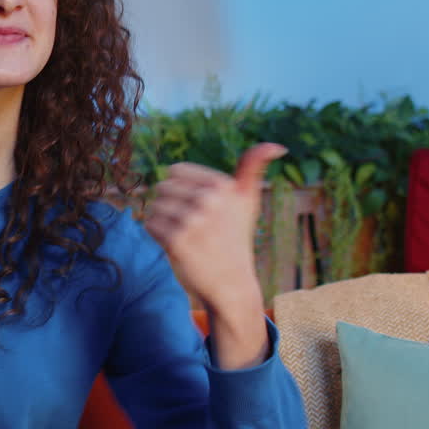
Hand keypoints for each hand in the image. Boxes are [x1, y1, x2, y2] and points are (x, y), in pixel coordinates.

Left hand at [143, 143, 286, 315]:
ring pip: (154, 206)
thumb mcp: (248, 200)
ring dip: (163, 221)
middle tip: (192, 226)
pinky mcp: (176, 241)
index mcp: (223, 185)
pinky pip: (149, 224)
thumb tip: (278, 145)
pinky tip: (176, 245)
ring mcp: (192, 221)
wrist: (231, 283)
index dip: (181, 189)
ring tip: (185, 235)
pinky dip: (156, 234)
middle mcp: (209, 200)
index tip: (199, 207)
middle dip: (171, 205)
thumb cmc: (235, 237)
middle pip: (162, 188)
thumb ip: (253, 167)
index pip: (175, 171)